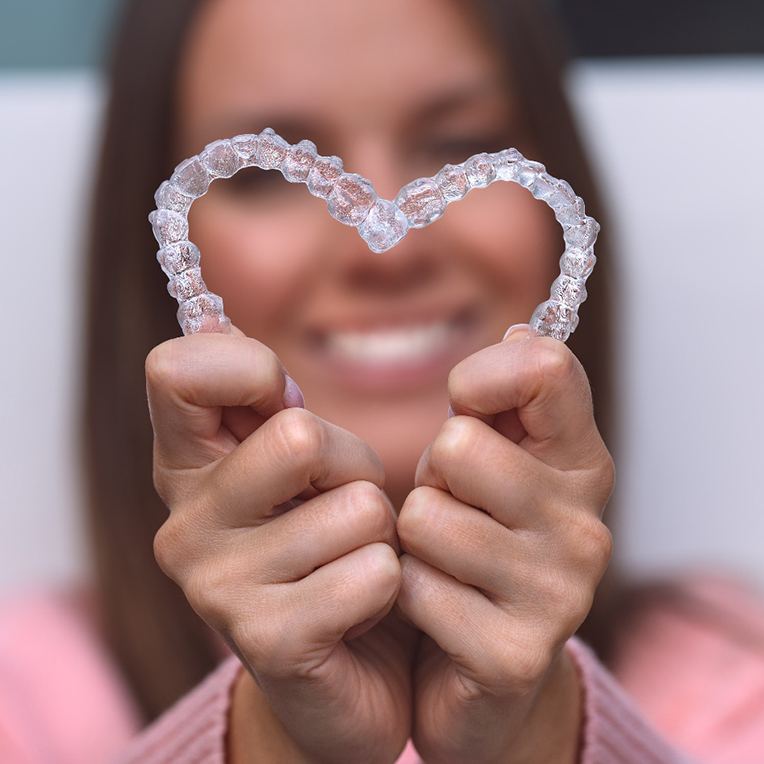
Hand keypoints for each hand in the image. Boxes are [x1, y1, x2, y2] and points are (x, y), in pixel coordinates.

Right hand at [145, 324, 416, 763]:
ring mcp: (217, 589)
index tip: (282, 404)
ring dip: (380, 532)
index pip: (176, 371)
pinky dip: (392, 585)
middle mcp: (183, 527)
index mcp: (186, 468)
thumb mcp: (299, 464)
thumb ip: (267, 401)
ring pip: (358, 508)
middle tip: (343, 506)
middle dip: (353, 465)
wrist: (347, 673)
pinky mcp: (269, 643)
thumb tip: (219, 321)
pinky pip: (375, 573)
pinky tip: (362, 611)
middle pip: (299, 437)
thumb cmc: (331, 545)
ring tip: (351, 561)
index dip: (248, 368)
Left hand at [394, 325, 614, 763]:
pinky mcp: (515, 653)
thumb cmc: (474, 542)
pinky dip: (404, 594)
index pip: (545, 369)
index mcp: (581, 463)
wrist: (477, 667)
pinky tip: (435, 610)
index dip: (483, 376)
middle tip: (449, 509)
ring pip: (424, 517)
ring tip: (441, 559)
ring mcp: (558, 593)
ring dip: (412, 540)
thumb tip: (521, 331)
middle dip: (431, 478)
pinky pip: (412, 587)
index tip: (464, 405)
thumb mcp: (489, 462)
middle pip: (458, 446)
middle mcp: (584, 524)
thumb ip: (506, 400)